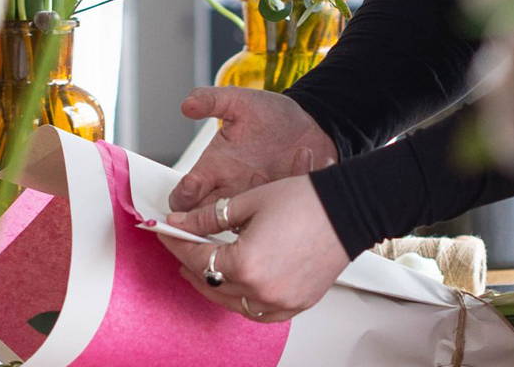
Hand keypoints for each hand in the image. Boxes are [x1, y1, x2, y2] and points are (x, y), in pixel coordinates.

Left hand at [159, 175, 349, 322]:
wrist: (348, 210)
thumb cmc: (306, 201)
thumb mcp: (249, 201)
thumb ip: (208, 218)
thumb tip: (180, 223)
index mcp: (246, 263)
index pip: (198, 259)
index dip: (177, 244)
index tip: (166, 232)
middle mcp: (261, 290)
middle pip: (211, 284)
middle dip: (190, 264)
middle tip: (179, 246)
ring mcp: (280, 302)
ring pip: (232, 303)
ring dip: (214, 285)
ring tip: (203, 266)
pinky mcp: (295, 305)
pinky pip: (258, 312)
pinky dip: (241, 299)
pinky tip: (235, 285)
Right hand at [168, 86, 338, 211]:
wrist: (310, 123)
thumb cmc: (271, 116)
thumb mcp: (240, 102)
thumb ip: (211, 101)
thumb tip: (186, 104)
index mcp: (215, 167)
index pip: (186, 194)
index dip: (183, 195)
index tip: (190, 185)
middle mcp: (232, 190)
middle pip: (206, 221)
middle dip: (205, 222)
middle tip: (216, 208)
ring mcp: (256, 202)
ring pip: (241, 225)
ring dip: (247, 212)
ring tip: (261, 179)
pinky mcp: (282, 205)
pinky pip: (284, 206)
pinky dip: (293, 183)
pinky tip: (302, 154)